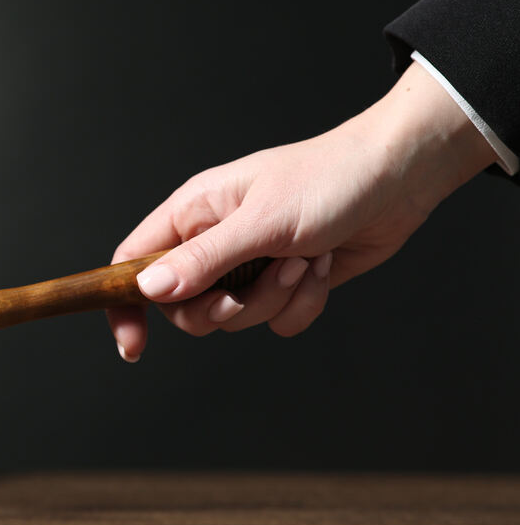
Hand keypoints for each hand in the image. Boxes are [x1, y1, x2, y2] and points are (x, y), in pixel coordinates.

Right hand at [105, 61, 496, 361]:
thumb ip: (202, 259)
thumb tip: (148, 291)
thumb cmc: (327, 179)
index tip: (135, 346)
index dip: (125, 304)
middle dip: (223, 308)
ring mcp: (250, 264)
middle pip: (184, 305)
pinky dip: (303, 303)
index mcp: (192, 213)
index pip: (133, 262)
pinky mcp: (286, 282)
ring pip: (236, 317)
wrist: (398, 178)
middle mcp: (214, 240)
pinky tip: (320, 267)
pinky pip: (277, 321)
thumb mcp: (259, 222)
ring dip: (275, 298)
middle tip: (246, 295)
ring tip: (302, 260)